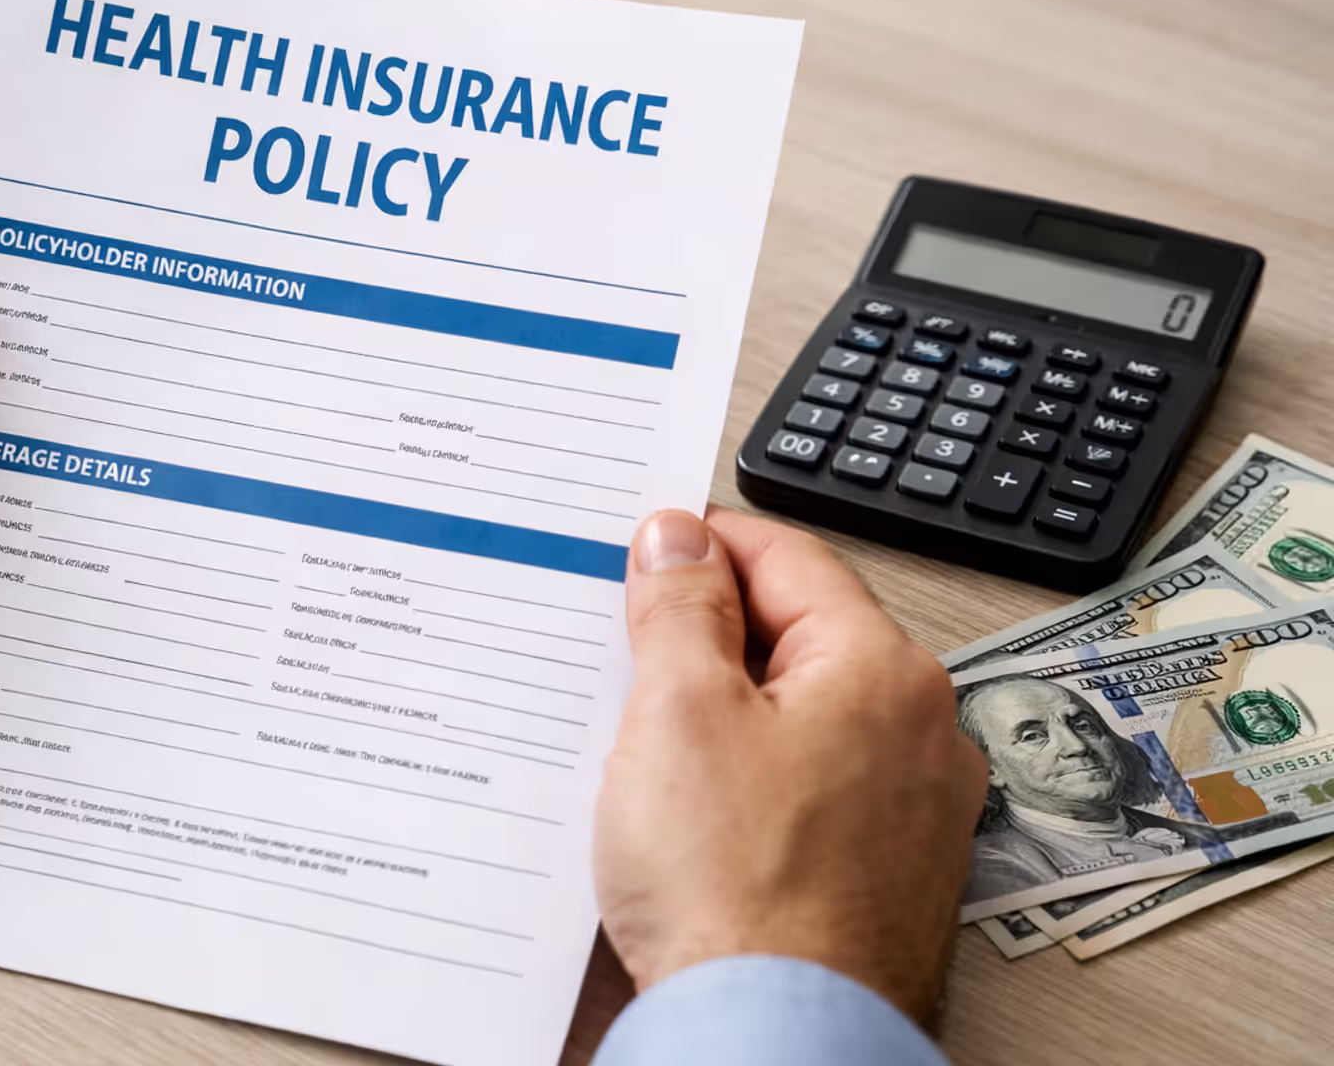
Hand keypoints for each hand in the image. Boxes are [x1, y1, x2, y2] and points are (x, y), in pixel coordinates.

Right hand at [593, 508, 985, 1023]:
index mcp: (882, 670)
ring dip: (732, 708)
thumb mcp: (680, 712)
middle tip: (633, 645)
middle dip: (712, 631)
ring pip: (807, 714)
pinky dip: (757, 777)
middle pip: (802, 634)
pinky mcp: (886, 870)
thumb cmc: (739, 895)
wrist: (775, 1042)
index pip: (788, 556)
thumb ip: (681, 608)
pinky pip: (815, 786)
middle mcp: (922, 732)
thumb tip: (680, 539)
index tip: (646, 549)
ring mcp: (913, 809)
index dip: (704, 543)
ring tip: (655, 740)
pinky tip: (701, 810)